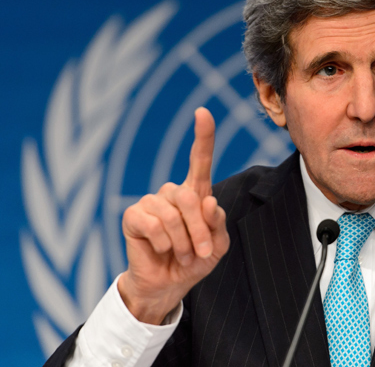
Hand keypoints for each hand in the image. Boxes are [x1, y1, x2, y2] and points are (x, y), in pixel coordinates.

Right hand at [118, 107, 230, 323]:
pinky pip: (153, 224)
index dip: (202, 136)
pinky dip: (164, 243)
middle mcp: (172, 192)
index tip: (203, 112)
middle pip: (191, 198)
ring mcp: (151, 201)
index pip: (199, 160)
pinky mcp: (134, 215)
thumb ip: (217, 224)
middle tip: (201, 253)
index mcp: (195, 194)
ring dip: (183, 241)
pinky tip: (161, 250)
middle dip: (200, 230)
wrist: (169, 284)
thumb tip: (209, 200)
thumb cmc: (194, 260)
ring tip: (181, 255)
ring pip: (173, 214)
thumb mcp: (216, 246)